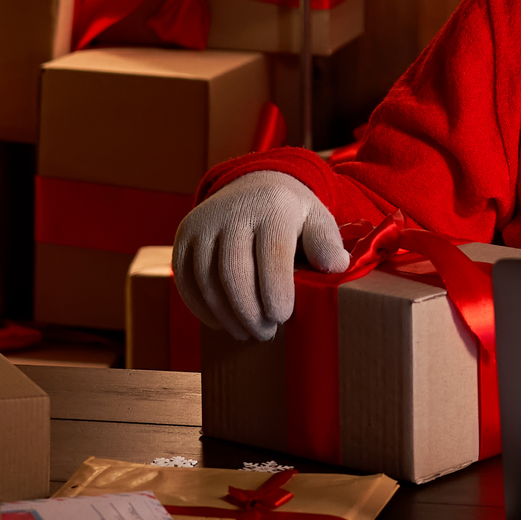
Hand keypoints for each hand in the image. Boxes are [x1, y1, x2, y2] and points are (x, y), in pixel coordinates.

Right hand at [173, 171, 349, 341]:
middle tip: (266, 334)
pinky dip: (201, 307)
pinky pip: (185, 279)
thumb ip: (327, 243)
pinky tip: (221, 322)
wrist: (252, 185)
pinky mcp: (183, 236)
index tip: (283, 317)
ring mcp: (204, 223)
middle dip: (250, 311)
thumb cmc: (291, 214)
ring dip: (226, 314)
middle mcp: (234, 210)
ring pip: (207, 279)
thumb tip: (336, 267)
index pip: (272, 253)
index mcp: (273, 206)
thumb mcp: (318, 219)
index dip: (276, 290)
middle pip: (234, 271)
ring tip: (246, 333)